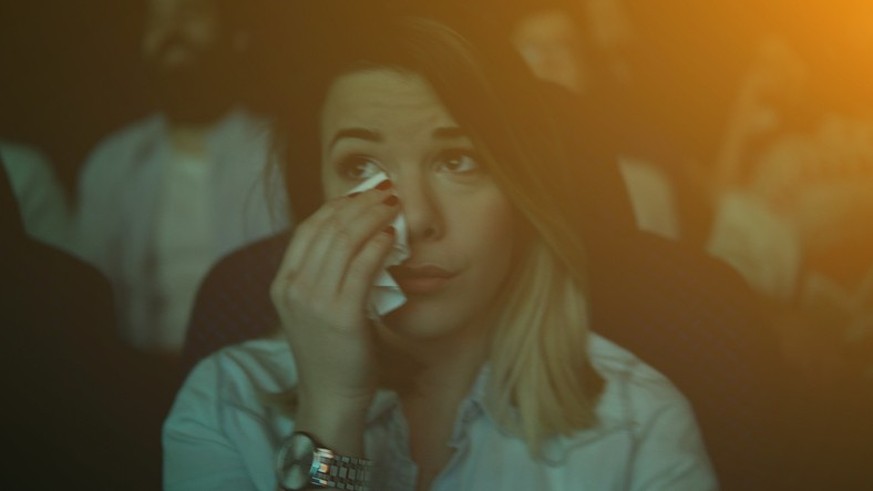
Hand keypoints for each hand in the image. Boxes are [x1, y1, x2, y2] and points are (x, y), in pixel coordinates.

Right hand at [270, 183, 398, 412]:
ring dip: (372, 218)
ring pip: (344, 242)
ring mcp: (314, 302)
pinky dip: (377, 246)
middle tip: (385, 193)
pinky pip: (361, 268)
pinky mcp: (341, 315)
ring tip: (392, 207)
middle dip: (360, 205)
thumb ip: (324, 275)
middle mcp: (294, 288)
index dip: (337, 206)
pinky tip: (390, 236)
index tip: (362, 194)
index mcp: (283, 283)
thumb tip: (354, 236)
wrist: (331, 396)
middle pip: (327, 229)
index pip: (308, 229)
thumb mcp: (314, 308)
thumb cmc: (331, 352)